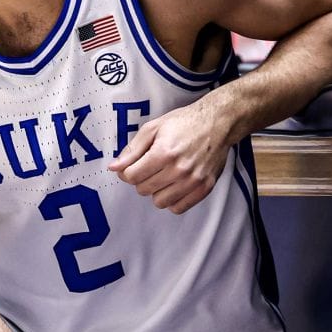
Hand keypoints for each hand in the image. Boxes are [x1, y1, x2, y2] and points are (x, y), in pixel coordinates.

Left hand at [110, 102, 231, 213]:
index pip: (131, 176)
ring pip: (159, 202)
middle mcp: (179, 169)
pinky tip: (174, 186)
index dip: (127, 172)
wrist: (218, 123)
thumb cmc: (184, 123)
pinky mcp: (204, 188)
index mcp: (163, 152)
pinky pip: (179, 208)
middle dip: (141, 180)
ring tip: (163, 177)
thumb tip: (114, 167)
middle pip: (143, 190)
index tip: (132, 166)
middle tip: (150, 168)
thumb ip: (132, 149)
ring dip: (156, 191)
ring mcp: (193, 181)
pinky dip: (172, 200)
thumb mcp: (154, 128)